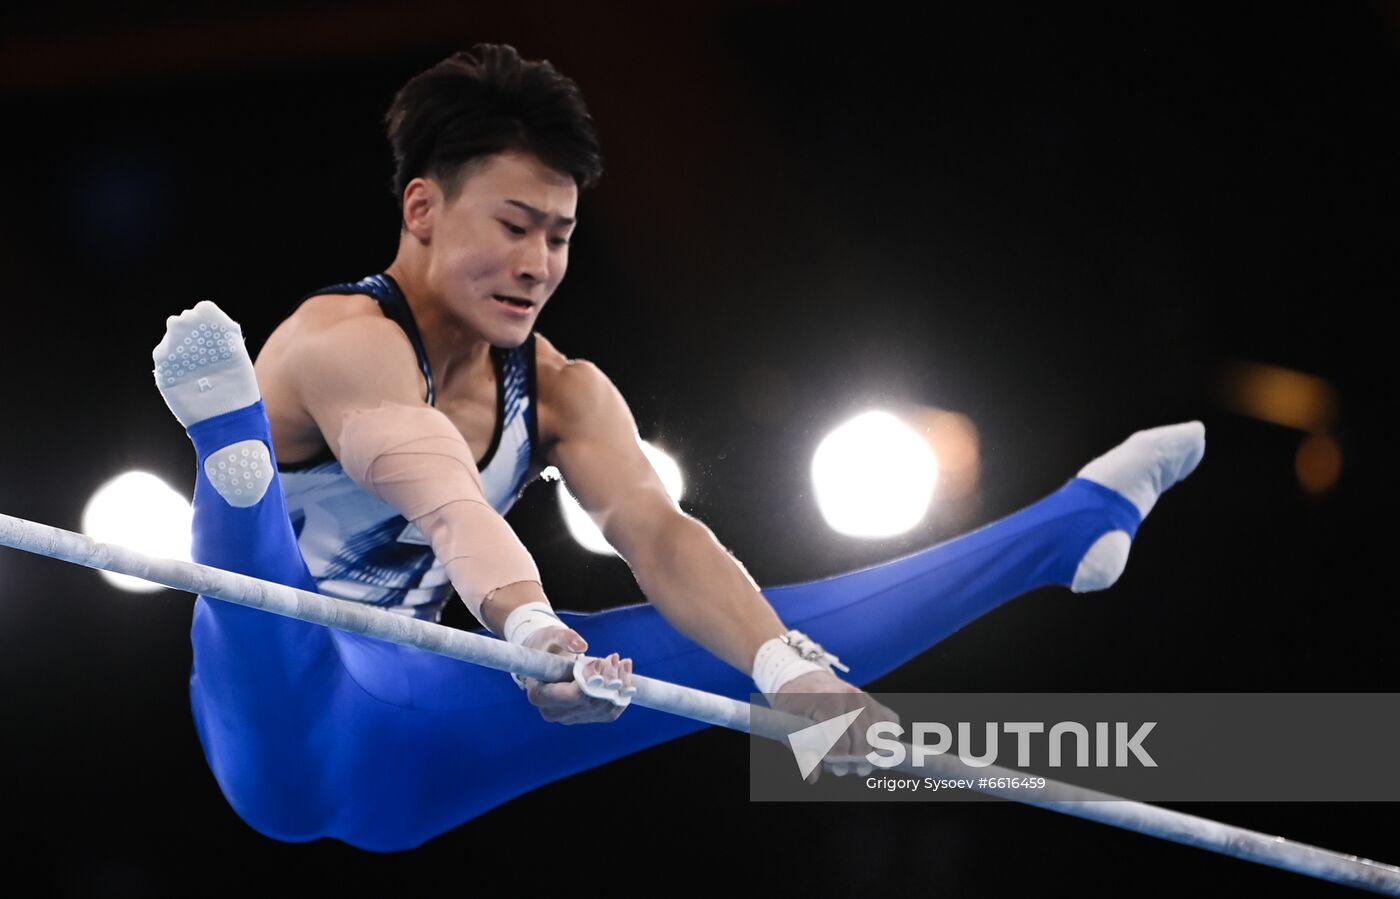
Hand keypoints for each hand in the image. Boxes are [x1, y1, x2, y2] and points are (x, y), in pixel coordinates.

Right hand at [518, 626, 635, 724]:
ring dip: (619, 686)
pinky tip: (625, 674)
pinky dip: (622, 695)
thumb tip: (582, 647)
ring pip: (603, 708)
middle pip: (590, 703)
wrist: (549, 659)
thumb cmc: (549, 647)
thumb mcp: (552, 635)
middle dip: (608, 679)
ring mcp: (570, 718)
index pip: (571, 696)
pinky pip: (610, 712)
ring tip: (621, 662)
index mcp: (539, 695)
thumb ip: (565, 638)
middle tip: (614, 657)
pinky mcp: (585, 717)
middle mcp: (554, 712)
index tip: (599, 661)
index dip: (590, 680)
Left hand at [769, 670, 900, 783]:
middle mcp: (851, 698)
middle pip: (863, 742)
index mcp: (828, 702)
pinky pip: (891, 724)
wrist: (804, 680)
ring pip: (881, 736)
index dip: (835, 759)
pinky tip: (872, 749)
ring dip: (872, 755)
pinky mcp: (874, 702)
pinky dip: (886, 739)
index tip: (829, 763)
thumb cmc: (796, 706)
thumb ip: (804, 752)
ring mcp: (865, 699)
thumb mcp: (791, 727)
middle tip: (844, 768)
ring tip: (858, 763)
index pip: (840, 742)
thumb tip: (814, 777)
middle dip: (854, 761)